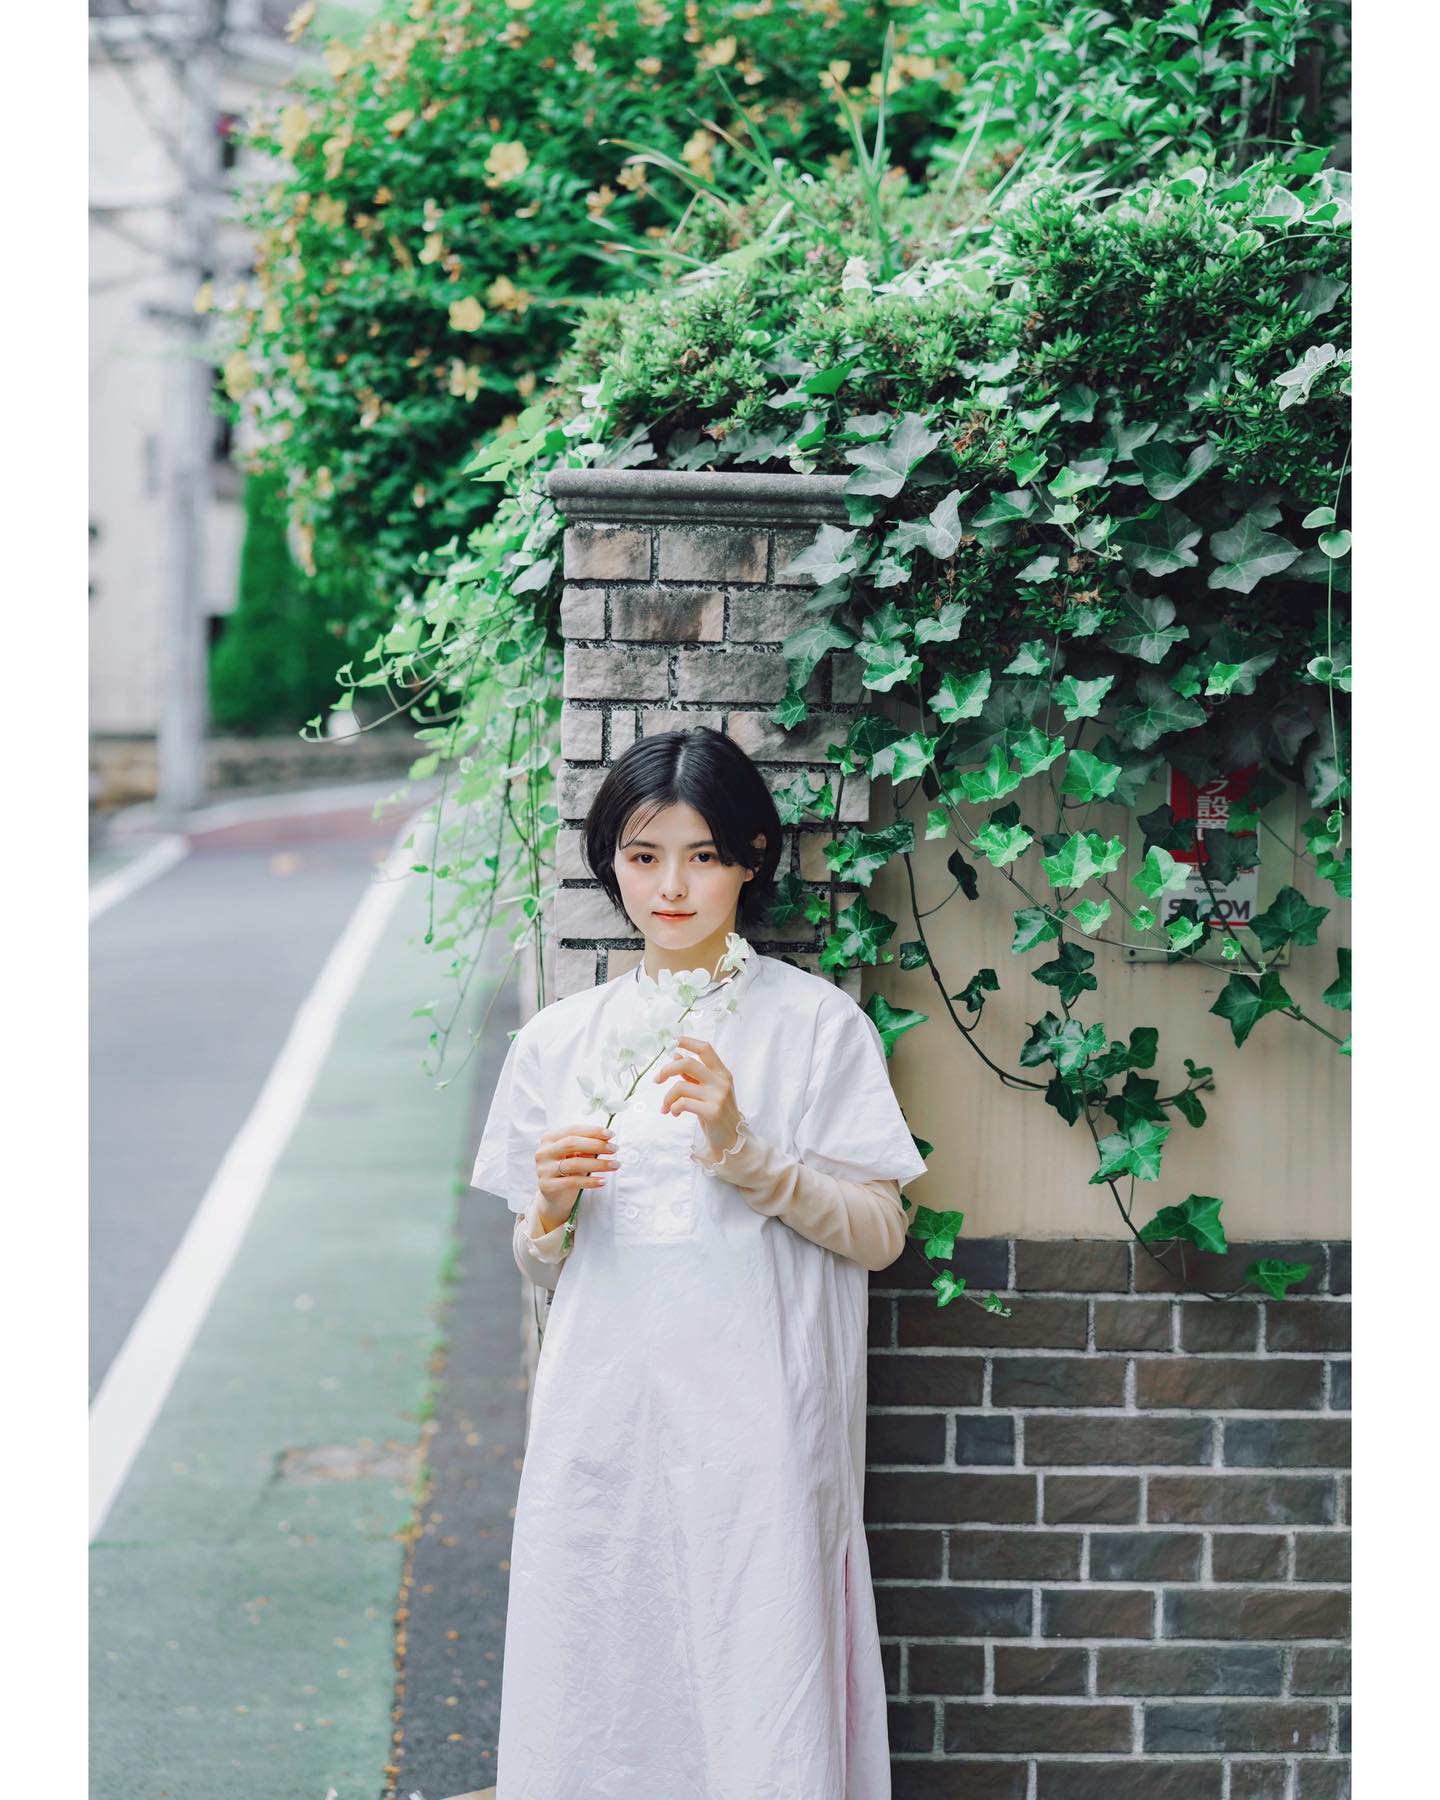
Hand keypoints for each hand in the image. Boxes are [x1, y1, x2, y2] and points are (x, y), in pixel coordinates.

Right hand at [535, 1122, 618, 1230]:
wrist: (555, 1199)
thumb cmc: (568, 1173)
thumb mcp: (577, 1156)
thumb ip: (588, 1147)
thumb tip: (607, 1139)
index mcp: (549, 1139)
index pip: (573, 1130)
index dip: (593, 1131)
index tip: (611, 1134)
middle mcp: (543, 1152)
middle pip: (571, 1143)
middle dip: (596, 1145)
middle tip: (614, 1149)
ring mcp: (543, 1169)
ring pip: (574, 1163)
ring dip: (598, 1164)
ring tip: (615, 1165)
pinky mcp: (547, 1186)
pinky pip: (573, 1182)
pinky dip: (590, 1181)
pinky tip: (603, 1181)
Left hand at [652, 1035, 741, 1159]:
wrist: (733, 1141)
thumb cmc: (718, 1113)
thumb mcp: (708, 1091)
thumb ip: (693, 1074)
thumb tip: (676, 1054)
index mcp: (722, 1073)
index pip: (705, 1049)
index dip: (688, 1041)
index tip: (673, 1041)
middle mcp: (721, 1081)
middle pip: (688, 1064)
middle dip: (666, 1070)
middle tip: (656, 1080)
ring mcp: (718, 1096)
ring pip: (680, 1087)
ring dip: (667, 1098)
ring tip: (665, 1107)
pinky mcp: (712, 1112)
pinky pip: (682, 1103)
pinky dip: (672, 1107)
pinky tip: (673, 1113)